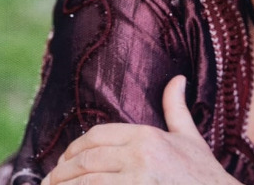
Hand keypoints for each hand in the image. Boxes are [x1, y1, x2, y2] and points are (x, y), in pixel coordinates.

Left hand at [41, 75, 239, 184]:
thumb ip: (176, 108)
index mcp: (148, 137)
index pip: (98, 135)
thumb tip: (178, 78)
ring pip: (87, 182)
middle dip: (63, 170)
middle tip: (50, 180)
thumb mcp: (190, 137)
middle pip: (88, 159)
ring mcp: (136, 182)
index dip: (75, 146)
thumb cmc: (203, 173)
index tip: (65, 158)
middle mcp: (140, 156)